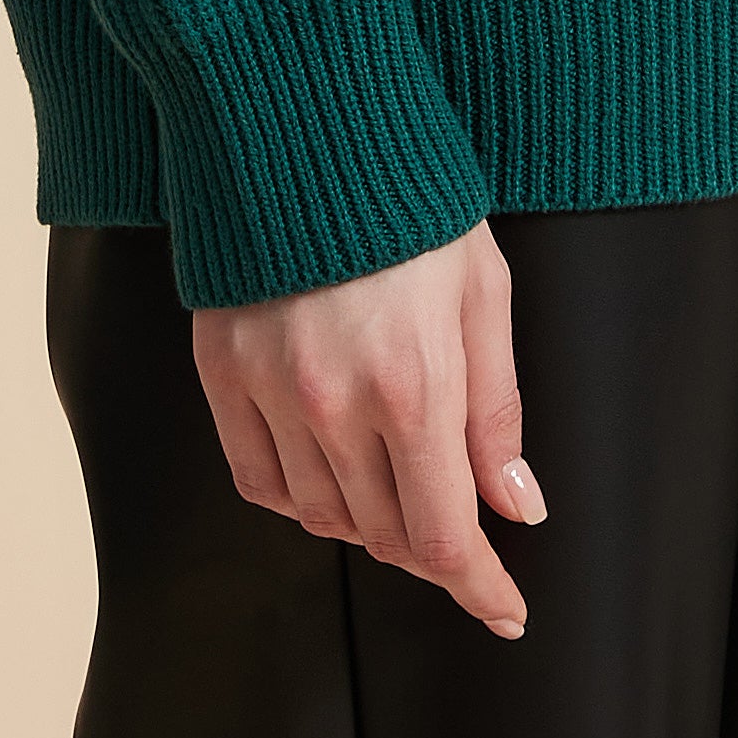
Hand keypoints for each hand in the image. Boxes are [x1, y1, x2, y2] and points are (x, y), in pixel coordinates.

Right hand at [193, 219, 545, 636]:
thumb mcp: (483, 296)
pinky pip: (259, 481)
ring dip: (369, 525)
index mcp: (415, 388)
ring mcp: (270, 394)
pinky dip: (299, 498)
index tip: (505, 610)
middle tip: (459, 537)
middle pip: (385, 535)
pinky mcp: (222, 374)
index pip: (444, 537)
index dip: (479, 587)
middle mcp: (336, 407)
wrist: (304, 127)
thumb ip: (497, 410)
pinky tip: (329, 476)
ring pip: (322, 516)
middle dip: (432, 550)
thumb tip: (515, 506)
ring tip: (398, 494)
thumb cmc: (412, 203)